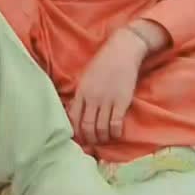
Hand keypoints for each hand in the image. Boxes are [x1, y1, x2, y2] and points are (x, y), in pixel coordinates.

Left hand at [68, 27, 146, 143]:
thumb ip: (81, 95)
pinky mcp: (121, 101)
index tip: (78, 138)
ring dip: (102, 138)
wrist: (122, 51)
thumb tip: (75, 112)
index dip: (75, 132)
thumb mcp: (86, 77)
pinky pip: (115, 124)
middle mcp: (92, 98)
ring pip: (100, 128)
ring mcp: (107, 100)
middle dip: (88, 139)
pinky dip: (115, 133)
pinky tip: (115, 134)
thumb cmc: (103, 63)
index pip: (73, 118)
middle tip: (91, 143)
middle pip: (86, 127)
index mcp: (81, 92)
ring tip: (103, 139)